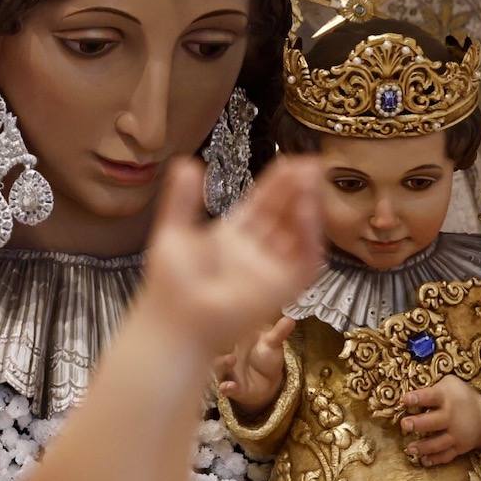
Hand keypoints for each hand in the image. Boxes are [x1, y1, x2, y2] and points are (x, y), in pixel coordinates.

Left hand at [138, 158, 321, 357]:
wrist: (174, 319)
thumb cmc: (170, 285)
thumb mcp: (173, 232)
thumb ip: (181, 199)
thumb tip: (185, 163)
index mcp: (230, 239)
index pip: (261, 205)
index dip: (277, 184)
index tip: (289, 161)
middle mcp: (254, 253)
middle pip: (283, 215)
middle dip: (297, 190)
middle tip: (309, 163)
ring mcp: (270, 271)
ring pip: (299, 234)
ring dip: (307, 207)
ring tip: (310, 179)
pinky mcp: (282, 290)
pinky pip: (306, 260)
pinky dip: (309, 235)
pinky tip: (306, 210)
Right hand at [215, 316, 295, 414]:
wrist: (267, 382)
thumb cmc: (265, 356)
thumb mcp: (272, 343)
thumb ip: (278, 332)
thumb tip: (290, 318)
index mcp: (233, 338)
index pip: (224, 328)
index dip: (223, 322)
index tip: (227, 315)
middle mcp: (225, 352)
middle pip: (215, 345)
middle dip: (217, 340)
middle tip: (226, 335)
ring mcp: (227, 370)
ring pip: (217, 366)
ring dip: (221, 363)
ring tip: (231, 358)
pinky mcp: (232, 387)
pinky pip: (226, 388)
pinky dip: (226, 388)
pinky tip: (228, 386)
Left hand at [400, 376, 480, 466]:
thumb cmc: (456, 395)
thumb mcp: (448, 384)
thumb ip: (429, 387)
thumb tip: (403, 392)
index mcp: (445, 397)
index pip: (431, 396)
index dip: (419, 398)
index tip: (406, 399)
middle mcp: (451, 416)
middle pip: (434, 421)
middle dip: (419, 424)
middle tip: (405, 424)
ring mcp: (456, 433)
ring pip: (439, 442)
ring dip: (424, 447)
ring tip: (409, 448)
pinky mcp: (460, 447)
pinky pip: (447, 455)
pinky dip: (435, 459)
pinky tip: (423, 461)